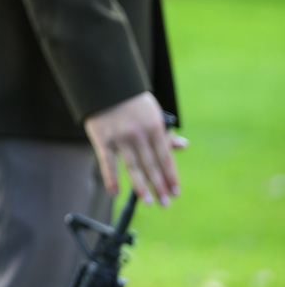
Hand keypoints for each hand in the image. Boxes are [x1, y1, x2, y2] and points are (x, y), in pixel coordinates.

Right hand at [84, 91, 186, 206]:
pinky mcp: (102, 139)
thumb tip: (183, 145)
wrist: (105, 83)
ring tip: (148, 201)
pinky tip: (115, 192)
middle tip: (164, 203)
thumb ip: (164, 132)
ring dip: (141, 187)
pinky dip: (110, 179)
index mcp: (154, 126)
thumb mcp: (152, 113)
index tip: (175, 192)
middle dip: (159, 186)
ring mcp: (120, 137)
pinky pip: (107, 163)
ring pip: (132, 167)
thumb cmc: (131, 101)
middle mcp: (138, 134)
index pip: (165, 157)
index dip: (171, 176)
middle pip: (151, 166)